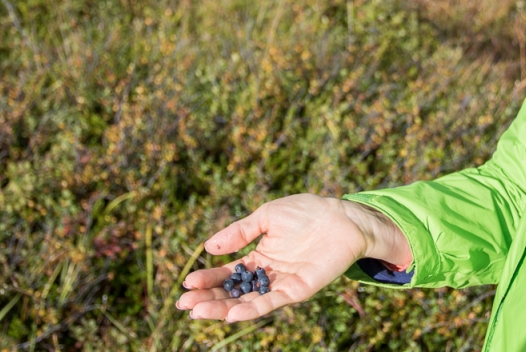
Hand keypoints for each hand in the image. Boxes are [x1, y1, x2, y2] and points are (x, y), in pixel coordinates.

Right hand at [176, 194, 410, 321]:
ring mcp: (282, 284)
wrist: (341, 216)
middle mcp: (268, 274)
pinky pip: (272, 302)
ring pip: (247, 302)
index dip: (207, 279)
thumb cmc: (306, 212)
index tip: (186, 284)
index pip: (227, 273)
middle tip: (184, 304)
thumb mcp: (266, 217)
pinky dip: (252, 309)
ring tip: (198, 311)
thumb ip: (239, 232)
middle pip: (233, 292)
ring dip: (222, 308)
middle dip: (208, 299)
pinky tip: (233, 313)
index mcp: (259, 256)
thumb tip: (208, 247)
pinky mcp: (298, 289)